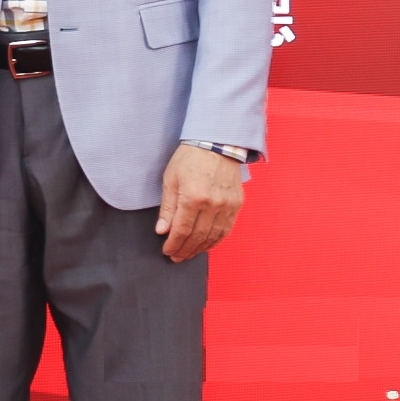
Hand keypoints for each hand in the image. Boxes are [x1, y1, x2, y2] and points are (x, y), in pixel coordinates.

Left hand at [156, 143, 243, 260]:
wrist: (216, 144)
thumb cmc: (189, 159)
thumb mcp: (170, 179)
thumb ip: (167, 207)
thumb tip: (162, 230)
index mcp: (193, 197)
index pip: (182, 229)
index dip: (174, 244)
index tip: (167, 251)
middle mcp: (212, 204)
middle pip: (197, 236)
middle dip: (185, 249)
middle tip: (176, 257)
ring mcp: (227, 206)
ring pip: (213, 236)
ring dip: (200, 248)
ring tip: (188, 253)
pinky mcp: (237, 205)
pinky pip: (226, 230)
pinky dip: (215, 240)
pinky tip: (206, 245)